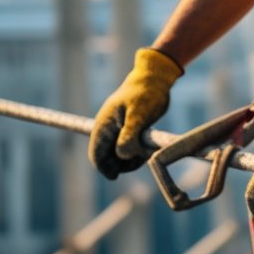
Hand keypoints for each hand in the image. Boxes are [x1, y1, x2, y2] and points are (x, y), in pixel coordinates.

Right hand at [88, 48, 182, 178]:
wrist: (156, 77)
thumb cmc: (146, 93)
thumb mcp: (138, 115)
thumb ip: (129, 136)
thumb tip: (123, 156)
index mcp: (104, 125)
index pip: (96, 154)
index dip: (104, 168)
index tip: (116, 176)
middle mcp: (108, 128)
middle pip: (108, 156)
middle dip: (121, 163)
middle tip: (140, 160)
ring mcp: (119, 128)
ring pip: (119, 152)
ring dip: (131, 158)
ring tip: (147, 152)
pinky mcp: (130, 127)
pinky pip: (129, 145)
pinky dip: (137, 150)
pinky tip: (149, 147)